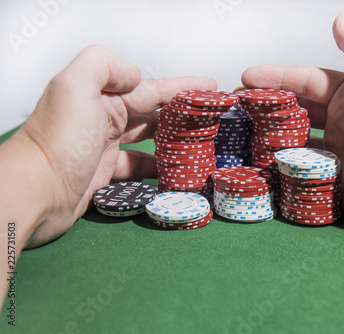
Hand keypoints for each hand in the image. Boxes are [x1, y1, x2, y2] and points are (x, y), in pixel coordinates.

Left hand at [15, 45, 215, 247]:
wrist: (35, 192)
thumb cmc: (58, 141)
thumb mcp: (75, 86)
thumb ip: (105, 65)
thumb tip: (136, 76)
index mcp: (102, 96)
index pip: (151, 88)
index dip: (182, 87)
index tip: (210, 87)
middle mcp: (104, 118)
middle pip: (153, 113)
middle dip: (182, 114)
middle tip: (211, 119)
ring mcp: (106, 147)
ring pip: (149, 139)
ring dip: (174, 141)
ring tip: (200, 146)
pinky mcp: (106, 174)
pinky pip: (139, 167)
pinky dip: (157, 168)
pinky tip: (173, 172)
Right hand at [242, 15, 343, 232]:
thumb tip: (341, 21)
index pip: (305, 80)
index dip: (276, 77)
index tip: (247, 77)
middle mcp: (342, 121)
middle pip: (296, 109)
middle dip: (267, 105)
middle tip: (238, 105)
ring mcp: (335, 150)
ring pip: (294, 139)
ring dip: (271, 135)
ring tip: (244, 133)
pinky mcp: (331, 177)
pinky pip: (300, 168)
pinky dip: (282, 164)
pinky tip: (264, 160)